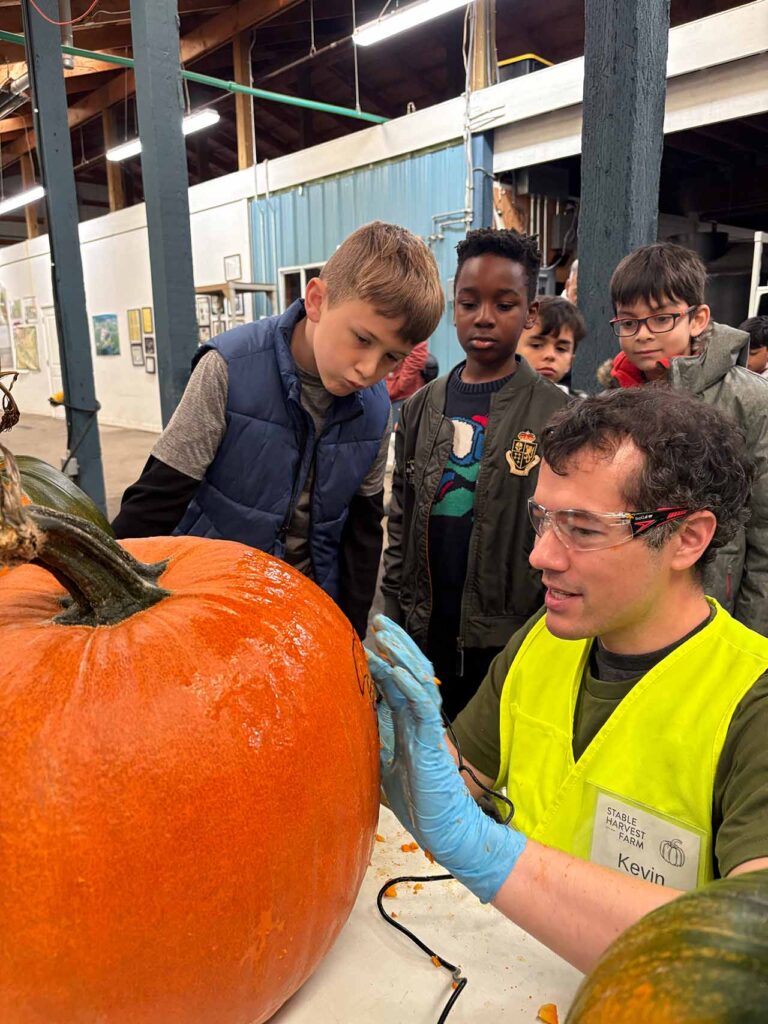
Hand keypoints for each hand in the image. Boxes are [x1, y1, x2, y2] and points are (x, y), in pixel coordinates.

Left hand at [366, 616, 525, 903]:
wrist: (443, 828)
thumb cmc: (416, 801)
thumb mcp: (383, 764)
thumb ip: (374, 740)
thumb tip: (350, 723)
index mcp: (408, 721)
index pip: (396, 681)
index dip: (383, 659)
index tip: (366, 640)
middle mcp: (419, 718)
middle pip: (410, 670)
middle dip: (395, 645)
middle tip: (377, 622)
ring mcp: (427, 726)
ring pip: (418, 680)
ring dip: (401, 655)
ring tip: (385, 636)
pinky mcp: (432, 740)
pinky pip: (422, 705)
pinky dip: (409, 685)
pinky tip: (394, 669)